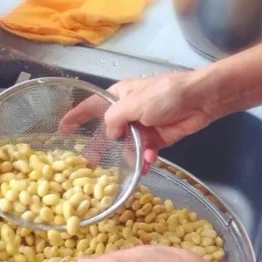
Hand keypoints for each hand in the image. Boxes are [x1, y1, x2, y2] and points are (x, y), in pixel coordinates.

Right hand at [59, 72, 215, 168]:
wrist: (200, 100)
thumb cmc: (164, 94)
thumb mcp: (133, 104)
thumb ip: (114, 120)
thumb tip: (110, 135)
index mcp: (118, 96)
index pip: (91, 106)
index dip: (76, 117)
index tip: (61, 129)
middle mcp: (128, 112)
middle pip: (109, 132)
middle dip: (102, 148)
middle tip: (91, 164)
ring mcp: (143, 126)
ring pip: (128, 146)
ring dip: (130, 156)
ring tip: (130, 167)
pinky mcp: (158, 138)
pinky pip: (146, 152)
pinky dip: (147, 158)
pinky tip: (148, 162)